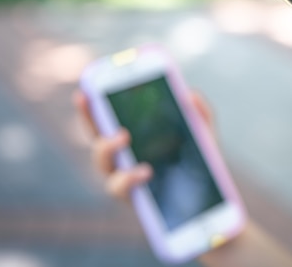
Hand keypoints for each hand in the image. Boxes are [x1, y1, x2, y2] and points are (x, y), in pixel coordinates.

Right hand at [73, 90, 214, 199]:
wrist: (209, 198)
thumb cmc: (198, 160)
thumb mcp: (203, 134)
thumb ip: (200, 113)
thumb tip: (190, 94)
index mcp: (130, 138)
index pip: (104, 120)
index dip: (89, 107)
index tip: (83, 92)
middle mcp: (120, 158)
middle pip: (96, 141)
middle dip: (91, 124)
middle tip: (115, 120)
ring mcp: (123, 179)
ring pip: (103, 165)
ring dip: (108, 149)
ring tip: (124, 137)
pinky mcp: (131, 198)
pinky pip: (120, 189)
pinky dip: (129, 178)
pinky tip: (145, 171)